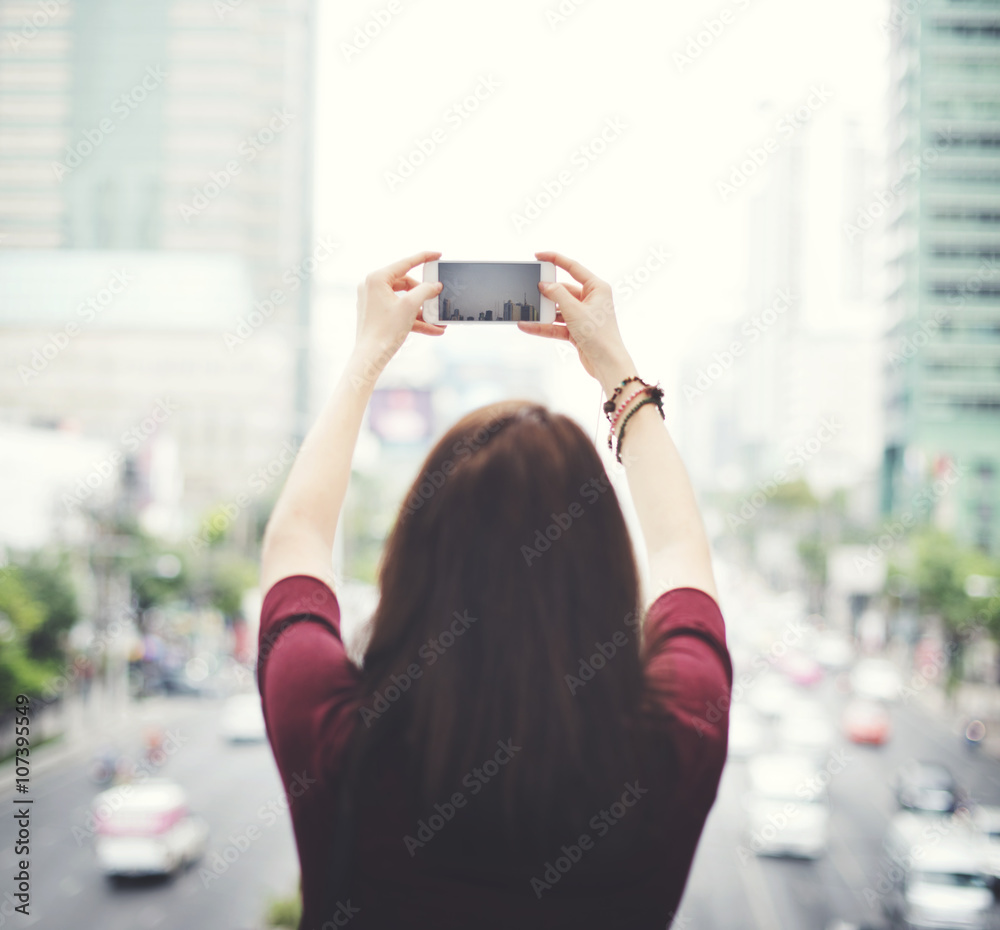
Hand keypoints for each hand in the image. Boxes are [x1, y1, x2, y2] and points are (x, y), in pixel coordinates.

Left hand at [353, 250, 444, 371]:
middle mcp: (372, 286)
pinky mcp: (376, 315)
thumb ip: (425, 291)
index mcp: (377, 278)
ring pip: (404, 300)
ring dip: (422, 311)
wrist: (370, 358)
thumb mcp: (410, 307)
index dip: (424, 258)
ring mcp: (373, 301)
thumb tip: (435, 285)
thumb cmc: (385, 331)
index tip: (438, 255)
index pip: (405, 263)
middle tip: (438, 300)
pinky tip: (433, 330)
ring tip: (440, 321)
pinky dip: (414, 319)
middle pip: (405, 284)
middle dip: (424, 295)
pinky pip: (399, 312)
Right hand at [517, 251, 632, 387]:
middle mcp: (591, 300)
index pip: (573, 268)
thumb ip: (557, 294)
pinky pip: (557, 325)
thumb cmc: (599, 335)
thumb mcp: (574, 311)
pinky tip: (527, 326)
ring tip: (526, 312)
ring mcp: (584, 316)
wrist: (607, 364)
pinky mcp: (577, 331)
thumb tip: (544, 284)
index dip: (555, 259)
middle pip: (563, 291)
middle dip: (546, 294)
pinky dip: (544, 327)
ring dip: (543, 313)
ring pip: (558, 310)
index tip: (538, 256)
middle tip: (530, 290)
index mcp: (597, 288)